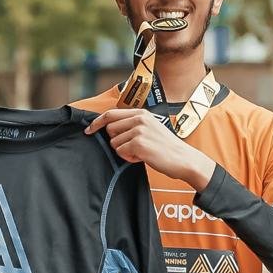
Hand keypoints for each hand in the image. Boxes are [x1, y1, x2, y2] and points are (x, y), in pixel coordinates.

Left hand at [85, 109, 215, 190]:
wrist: (183, 158)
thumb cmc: (166, 147)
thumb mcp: (150, 128)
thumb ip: (132, 125)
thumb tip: (109, 128)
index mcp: (141, 113)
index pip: (111, 114)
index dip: (97, 122)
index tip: (88, 130)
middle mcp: (139, 119)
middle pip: (110, 129)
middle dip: (116, 141)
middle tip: (133, 147)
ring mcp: (139, 130)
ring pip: (114, 143)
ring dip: (124, 151)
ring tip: (141, 152)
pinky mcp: (139, 143)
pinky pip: (121, 153)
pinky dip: (129, 158)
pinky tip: (143, 157)